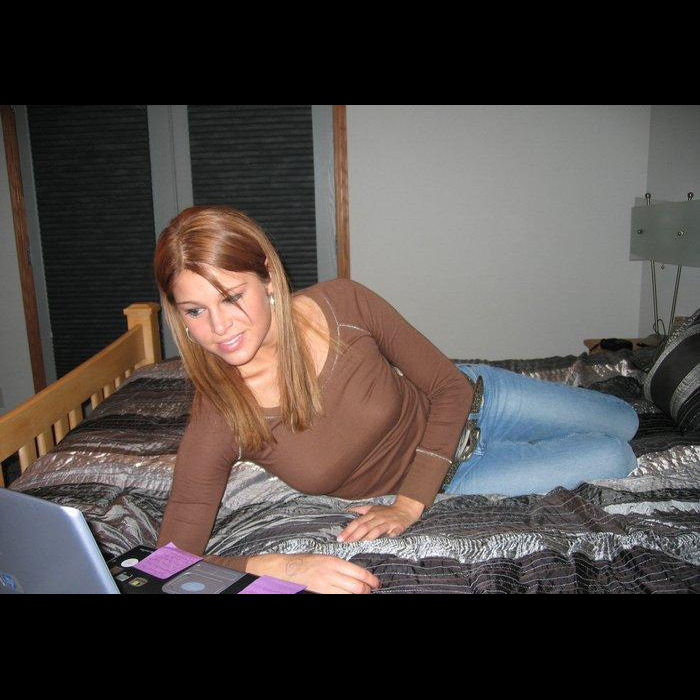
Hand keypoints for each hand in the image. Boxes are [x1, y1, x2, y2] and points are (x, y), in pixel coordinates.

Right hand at [246, 553, 380, 594]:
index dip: (372, 580)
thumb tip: (357, 574)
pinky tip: (347, 597)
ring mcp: (325, 586)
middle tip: (370, 590)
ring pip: (350, 595)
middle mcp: (331, 574)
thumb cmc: (306, 562)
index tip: (376, 583)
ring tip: (360, 595)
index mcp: (334, 562)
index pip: (360, 573)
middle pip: (358, 587)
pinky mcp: (321, 593)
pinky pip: (338, 599)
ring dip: (358, 596)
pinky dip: (346, 599)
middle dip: (367, 591)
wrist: (287, 569)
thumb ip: (340, 566)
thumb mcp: (325, 558)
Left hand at [337, 495, 424, 542]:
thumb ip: (360, 509)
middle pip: (364, 527)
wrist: (404, 509)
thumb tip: (348, 509)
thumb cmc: (387, 511)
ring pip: (375, 530)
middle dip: (353, 535)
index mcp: (370, 514)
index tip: (340, 538)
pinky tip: (380, 543)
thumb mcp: (372, 508)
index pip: (357, 522)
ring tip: (358, 544)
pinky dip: (385, 537)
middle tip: (345, 543)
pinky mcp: (396, 527)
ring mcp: (387, 523)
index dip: (348, 530)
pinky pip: (390, 533)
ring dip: (367, 538)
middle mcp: (377, 518)